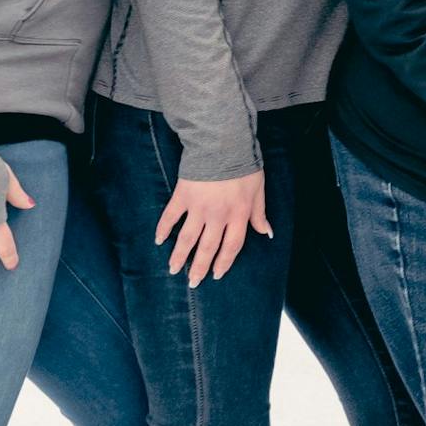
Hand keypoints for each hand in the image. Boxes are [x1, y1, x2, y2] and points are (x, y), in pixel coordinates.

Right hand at [154, 168, 270, 285]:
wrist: (223, 143)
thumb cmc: (244, 165)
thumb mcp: (258, 190)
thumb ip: (259, 214)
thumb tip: (267, 233)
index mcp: (238, 214)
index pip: (232, 246)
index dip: (224, 262)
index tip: (217, 274)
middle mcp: (218, 215)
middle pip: (208, 247)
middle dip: (200, 267)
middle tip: (193, 282)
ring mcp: (198, 207)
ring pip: (188, 238)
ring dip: (180, 255)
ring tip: (173, 269)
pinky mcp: (183, 196)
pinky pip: (170, 216)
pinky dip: (163, 229)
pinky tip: (158, 241)